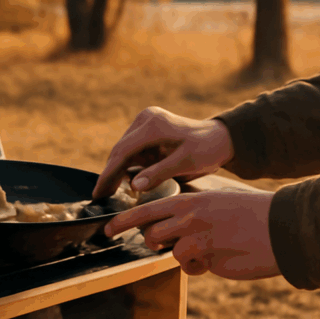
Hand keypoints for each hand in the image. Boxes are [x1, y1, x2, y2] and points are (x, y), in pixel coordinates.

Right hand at [93, 107, 234, 198]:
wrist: (220, 139)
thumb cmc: (207, 149)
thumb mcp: (186, 162)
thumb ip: (159, 173)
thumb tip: (133, 186)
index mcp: (153, 124)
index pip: (123, 151)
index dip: (109, 174)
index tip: (99, 193)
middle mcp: (145, 120)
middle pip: (120, 150)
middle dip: (110, 174)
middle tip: (99, 197)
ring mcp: (145, 124)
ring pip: (124, 152)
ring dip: (117, 172)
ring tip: (107, 194)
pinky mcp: (147, 132)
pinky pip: (132, 152)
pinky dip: (126, 168)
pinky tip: (121, 184)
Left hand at [104, 189, 280, 279]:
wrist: (283, 226)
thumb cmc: (251, 213)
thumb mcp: (216, 202)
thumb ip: (189, 211)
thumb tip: (165, 225)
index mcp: (190, 199)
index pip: (146, 208)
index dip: (122, 220)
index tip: (105, 230)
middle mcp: (190, 217)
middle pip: (151, 233)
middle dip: (152, 241)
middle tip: (161, 242)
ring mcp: (198, 239)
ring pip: (170, 251)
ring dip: (181, 253)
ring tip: (204, 245)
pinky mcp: (209, 259)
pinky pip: (190, 267)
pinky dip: (197, 267)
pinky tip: (216, 258)